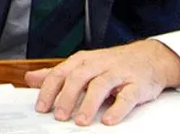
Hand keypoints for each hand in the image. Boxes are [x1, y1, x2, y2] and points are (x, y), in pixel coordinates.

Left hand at [23, 40, 179, 125]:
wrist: (149, 57)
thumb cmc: (112, 63)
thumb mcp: (82, 65)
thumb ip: (58, 73)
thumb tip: (30, 79)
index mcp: (83, 60)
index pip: (61, 73)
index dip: (49, 90)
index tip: (41, 107)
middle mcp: (99, 64)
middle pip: (79, 78)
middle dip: (67, 97)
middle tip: (59, 116)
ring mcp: (119, 73)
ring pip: (101, 85)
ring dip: (89, 104)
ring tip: (80, 121)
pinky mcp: (137, 85)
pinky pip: (127, 96)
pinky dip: (117, 108)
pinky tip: (108, 119)